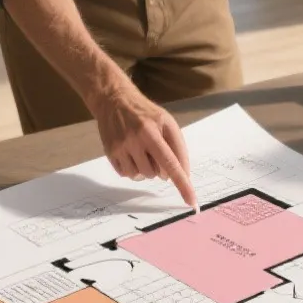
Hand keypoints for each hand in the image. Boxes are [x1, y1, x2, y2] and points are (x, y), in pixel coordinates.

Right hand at [94, 84, 196, 206]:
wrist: (114, 100)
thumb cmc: (146, 113)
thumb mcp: (167, 122)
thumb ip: (178, 147)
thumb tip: (183, 174)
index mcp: (152, 131)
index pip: (171, 163)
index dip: (182, 184)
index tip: (192, 201)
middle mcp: (135, 140)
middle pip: (156, 173)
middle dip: (160, 167)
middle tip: (155, 149)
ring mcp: (120, 147)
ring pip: (141, 176)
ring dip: (146, 169)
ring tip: (142, 151)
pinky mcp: (110, 153)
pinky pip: (127, 175)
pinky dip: (133, 169)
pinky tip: (131, 153)